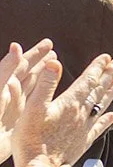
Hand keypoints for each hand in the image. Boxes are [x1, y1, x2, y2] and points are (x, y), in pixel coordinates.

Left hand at [0, 40, 53, 163]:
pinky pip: (34, 106)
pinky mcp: (18, 123)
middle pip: (28, 73)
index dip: (35, 53)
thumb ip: (5, 69)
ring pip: (32, 88)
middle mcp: (9, 94)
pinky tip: (49, 96)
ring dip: (42, 77)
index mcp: (4, 84)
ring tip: (54, 68)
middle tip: (53, 51)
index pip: (22, 63)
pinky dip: (43, 98)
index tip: (49, 43)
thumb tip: (17, 47)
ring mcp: (14, 108)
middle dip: (40, 62)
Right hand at [14, 51, 112, 166]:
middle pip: (98, 91)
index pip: (88, 81)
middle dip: (108, 75)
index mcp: (70, 104)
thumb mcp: (33, 108)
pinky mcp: (83, 142)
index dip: (97, 67)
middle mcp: (81, 115)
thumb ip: (46, 84)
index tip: (106, 57)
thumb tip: (55, 63)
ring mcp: (84, 129)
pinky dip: (108, 120)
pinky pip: (100, 127)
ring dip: (111, 92)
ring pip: (101, 106)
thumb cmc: (31, 139)